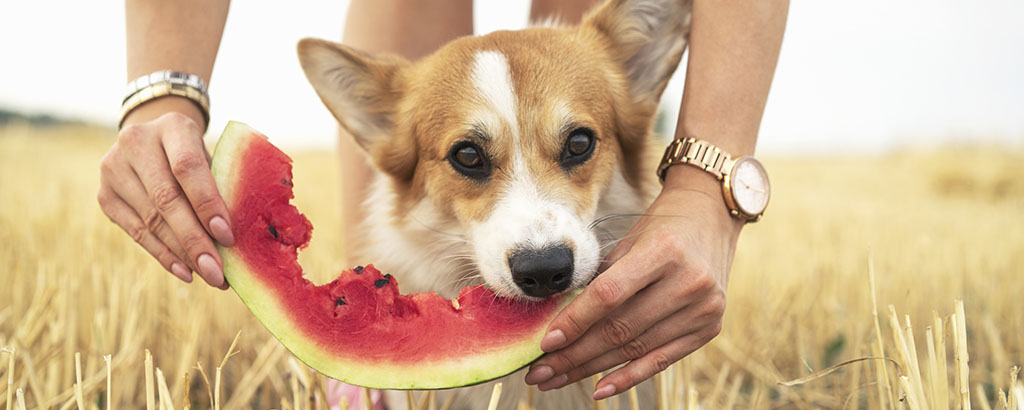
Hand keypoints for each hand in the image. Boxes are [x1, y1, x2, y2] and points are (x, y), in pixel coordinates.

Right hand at [98, 98, 232, 287]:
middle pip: (166, 199)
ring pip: (151, 220)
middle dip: (195, 240)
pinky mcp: (104, 195)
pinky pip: (136, 232)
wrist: (154, 139)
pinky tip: (186, 272)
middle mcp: (136, 142)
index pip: (188, 167)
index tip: (227, 237)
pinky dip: (164, 255)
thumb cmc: (196, 155)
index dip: (207, 204)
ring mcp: (113, 169)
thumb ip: (223, 187)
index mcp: (172, 126)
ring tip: (210, 276)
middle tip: (219, 273)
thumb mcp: (212, 157)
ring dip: (183, 254)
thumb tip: (240, 238)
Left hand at [523, 165, 741, 398]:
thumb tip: (559, 324)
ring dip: (591, 369)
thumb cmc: (660, 229)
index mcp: (664, 250)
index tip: (545, 343)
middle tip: (540, 372)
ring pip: (636, 349)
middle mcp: (689, 281)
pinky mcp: (709, 328)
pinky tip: (599, 388)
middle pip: (621, 328)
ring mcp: (704, 308)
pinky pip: (662, 360)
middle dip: (574, 354)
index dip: (575, 321)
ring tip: (558, 378)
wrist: (711, 219)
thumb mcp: (629, 242)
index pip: (609, 294)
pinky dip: (628, 377)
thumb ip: (601, 280)